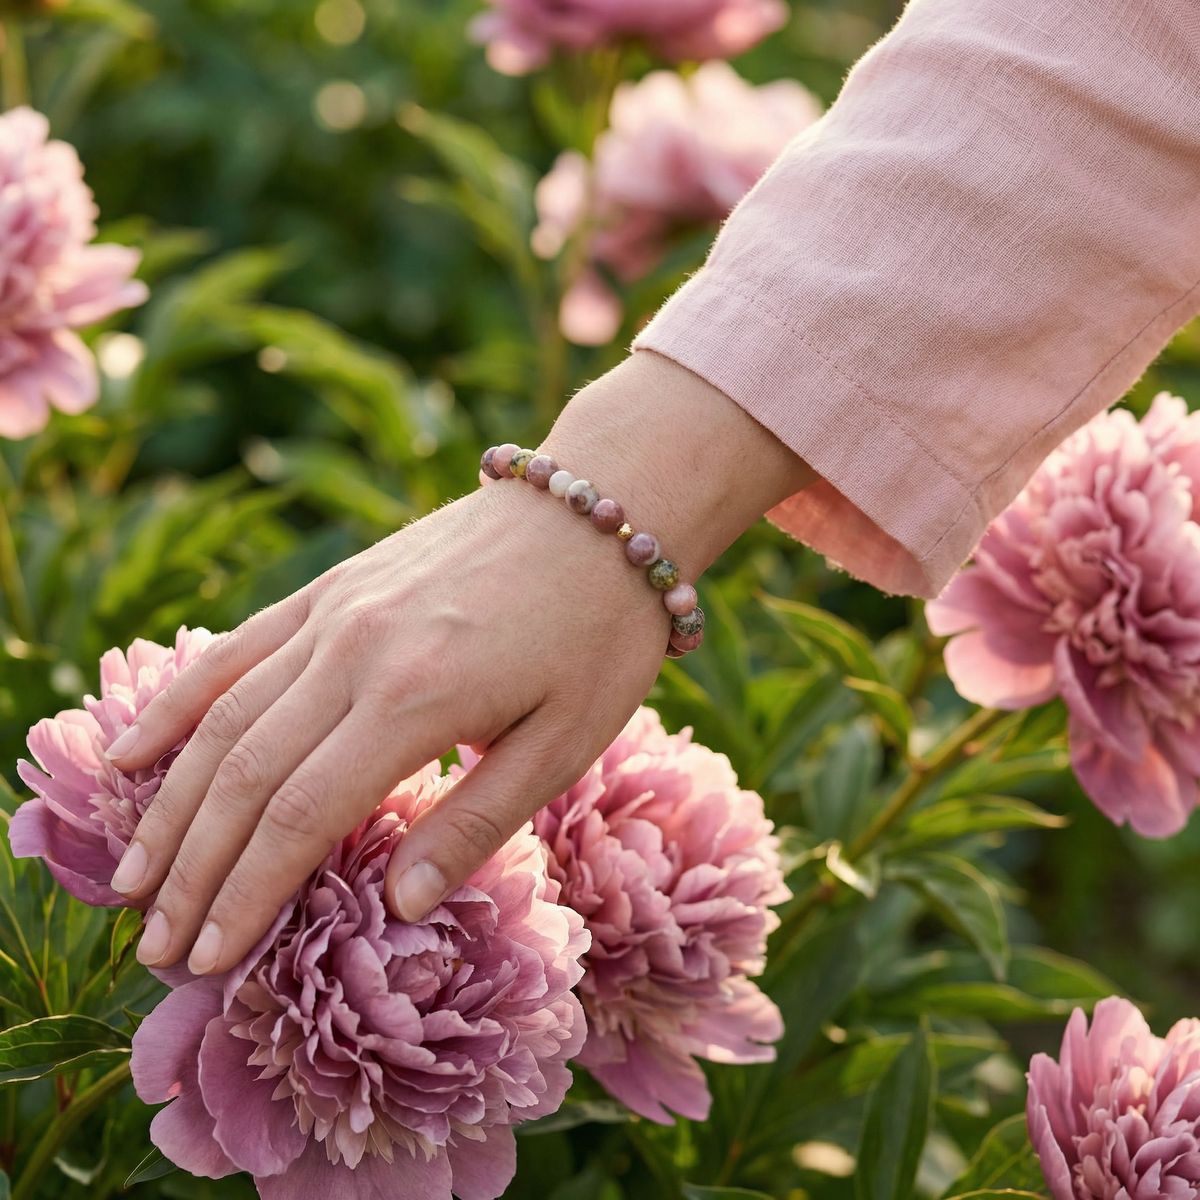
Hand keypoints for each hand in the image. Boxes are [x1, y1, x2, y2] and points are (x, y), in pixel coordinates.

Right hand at [107, 351, 813, 974]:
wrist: (602, 510)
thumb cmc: (599, 635)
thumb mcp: (566, 742)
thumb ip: (475, 823)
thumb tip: (398, 905)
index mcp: (416, 698)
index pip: (302, 815)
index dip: (247, 894)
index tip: (207, 960)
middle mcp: (355, 650)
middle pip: (246, 774)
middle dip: (194, 868)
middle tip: (155, 947)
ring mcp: (336, 609)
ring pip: (225, 715)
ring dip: (171, 802)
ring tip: (132, 877)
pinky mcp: (334, 585)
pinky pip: (238, 646)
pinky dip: (178, 700)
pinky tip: (132, 747)